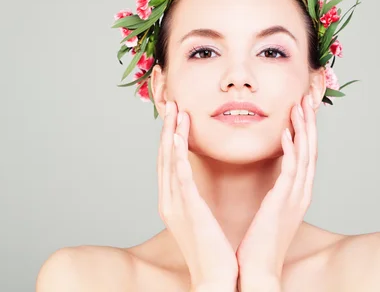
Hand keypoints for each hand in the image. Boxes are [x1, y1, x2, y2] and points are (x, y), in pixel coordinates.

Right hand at [158, 101, 237, 289]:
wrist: (214, 276)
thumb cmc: (211, 248)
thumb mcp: (199, 216)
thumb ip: (194, 196)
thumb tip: (197, 180)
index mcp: (172, 201)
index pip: (169, 162)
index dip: (170, 137)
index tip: (175, 115)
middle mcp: (169, 200)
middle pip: (165, 156)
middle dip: (167, 129)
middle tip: (171, 104)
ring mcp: (175, 204)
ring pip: (170, 161)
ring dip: (172, 135)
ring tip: (176, 111)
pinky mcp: (188, 209)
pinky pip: (180, 177)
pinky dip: (178, 155)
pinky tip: (179, 139)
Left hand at [236, 93, 317, 284]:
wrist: (258, 269)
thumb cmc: (260, 241)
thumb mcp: (271, 209)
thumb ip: (275, 190)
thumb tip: (272, 176)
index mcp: (298, 192)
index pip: (306, 153)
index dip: (306, 128)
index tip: (302, 106)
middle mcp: (301, 192)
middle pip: (311, 148)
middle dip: (310, 121)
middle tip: (309, 96)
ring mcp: (295, 197)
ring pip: (305, 155)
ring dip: (303, 129)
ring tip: (300, 105)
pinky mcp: (283, 202)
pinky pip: (290, 171)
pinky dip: (291, 150)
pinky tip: (287, 133)